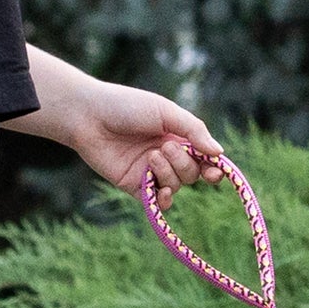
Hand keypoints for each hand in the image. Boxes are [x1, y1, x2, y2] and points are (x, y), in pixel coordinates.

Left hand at [65, 80, 224, 209]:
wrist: (88, 116)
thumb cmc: (126, 106)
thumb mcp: (165, 111)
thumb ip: (194, 131)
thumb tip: (219, 154)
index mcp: (177, 137)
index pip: (203, 158)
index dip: (212, 167)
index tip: (214, 171)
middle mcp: (167, 156)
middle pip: (192, 174)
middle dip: (184, 164)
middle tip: (165, 147)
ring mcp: (151, 172)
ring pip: (177, 185)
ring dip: (168, 172)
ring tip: (150, 156)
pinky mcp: (135, 186)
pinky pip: (158, 201)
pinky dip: (164, 199)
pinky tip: (163, 191)